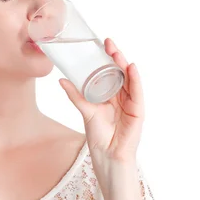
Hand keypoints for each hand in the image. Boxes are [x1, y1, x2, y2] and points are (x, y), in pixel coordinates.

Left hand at [59, 38, 144, 162]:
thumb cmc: (98, 136)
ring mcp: (131, 103)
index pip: (111, 72)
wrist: (107, 156)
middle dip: (115, 56)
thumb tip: (61, 79)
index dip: (107, 58)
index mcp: (111, 95)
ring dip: (124, 64)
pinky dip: (136, 79)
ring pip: (129, 79)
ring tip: (117, 52)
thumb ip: (75, 95)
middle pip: (121, 72)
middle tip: (107, 43)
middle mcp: (123, 96)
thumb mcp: (85, 110)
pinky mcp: (138, 111)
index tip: (101, 44)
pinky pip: (137, 92)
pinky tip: (132, 68)